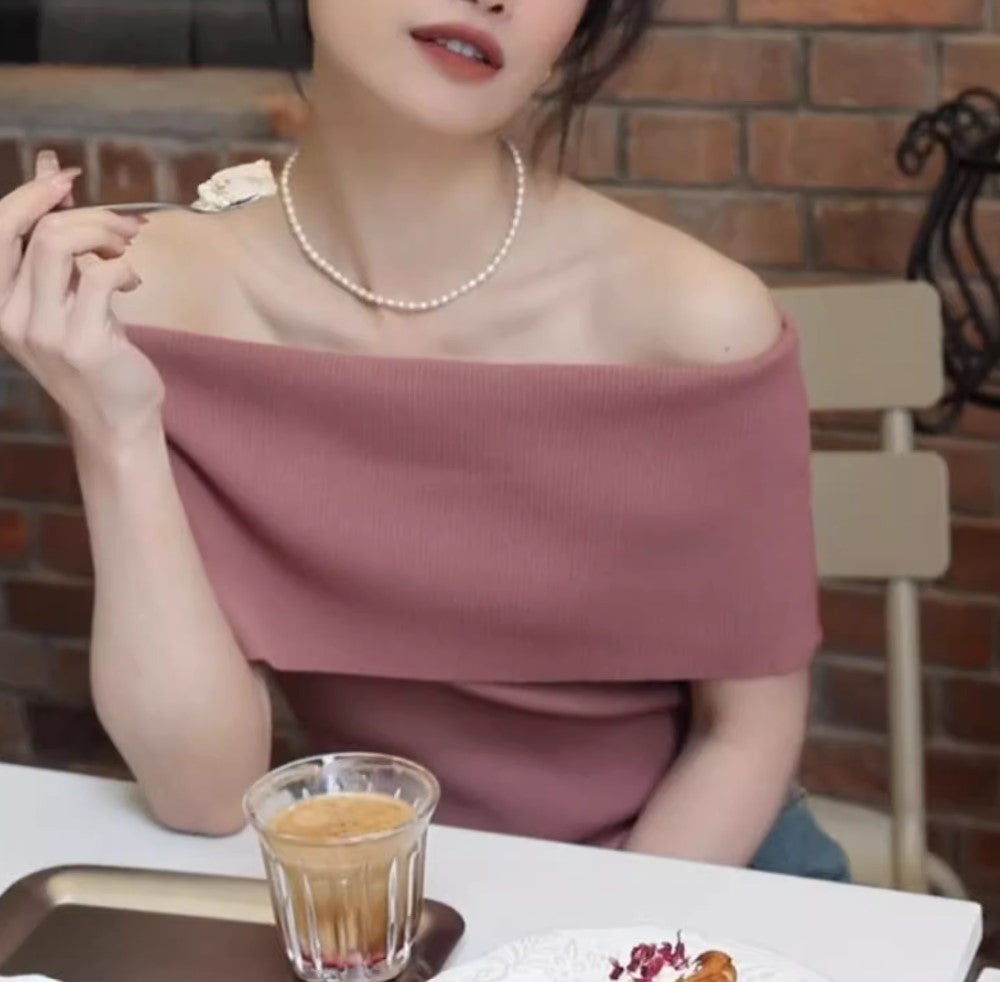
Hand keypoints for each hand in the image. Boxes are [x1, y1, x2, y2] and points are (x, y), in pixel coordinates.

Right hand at [0, 150, 165, 450]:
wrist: (116, 420)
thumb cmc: (95, 353)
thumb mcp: (65, 294)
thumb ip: (52, 243)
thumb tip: (49, 172)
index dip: (32, 191)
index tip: (67, 177)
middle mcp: (8, 314)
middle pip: (35, 227)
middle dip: (85, 211)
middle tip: (125, 225)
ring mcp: (42, 330)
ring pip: (60, 242)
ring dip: (105, 233)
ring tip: (128, 251)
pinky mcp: (79, 342)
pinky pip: (100, 275)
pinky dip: (124, 267)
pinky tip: (133, 282)